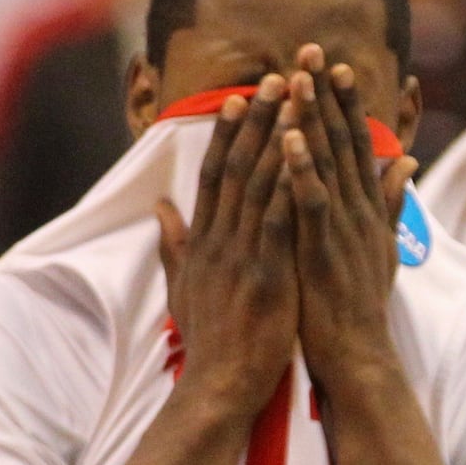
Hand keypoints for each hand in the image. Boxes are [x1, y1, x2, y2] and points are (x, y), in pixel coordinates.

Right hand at [156, 75, 299, 418]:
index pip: (216, 175)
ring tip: (296, 101)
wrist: (221, 385)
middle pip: (237, 167)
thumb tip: (160, 207)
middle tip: (277, 79)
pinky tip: (305, 157)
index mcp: (205, 240)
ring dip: (278, 139)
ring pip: (259, 184)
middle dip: (258, 121)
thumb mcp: (184, 285)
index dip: (229, 134)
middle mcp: (220, 238)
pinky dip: (290, 186)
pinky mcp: (266, 273)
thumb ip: (174, 243)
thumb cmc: (212, 338)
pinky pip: (279, 220)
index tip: (242, 97)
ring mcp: (242, 254)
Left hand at [283, 46, 416, 393]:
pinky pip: (311, 200)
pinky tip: (289, 138)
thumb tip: (409, 164)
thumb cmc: (358, 303)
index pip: (355, 145)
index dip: (345, 104)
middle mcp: (358, 210)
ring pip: (327, 162)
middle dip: (328, 94)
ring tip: (299, 78)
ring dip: (313, 117)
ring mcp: (343, 228)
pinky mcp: (324, 249)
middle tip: (314, 49)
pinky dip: (301, 168)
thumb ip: (391, 202)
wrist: (358, 354)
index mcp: (364, 209)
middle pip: (343, 141)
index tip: (334, 66)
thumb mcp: (381, 246)